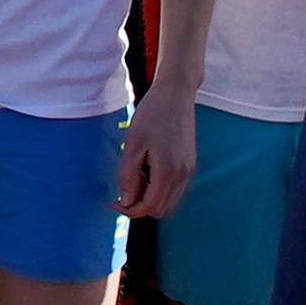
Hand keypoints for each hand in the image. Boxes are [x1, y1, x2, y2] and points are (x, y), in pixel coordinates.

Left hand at [116, 85, 200, 220]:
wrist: (175, 94)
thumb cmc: (152, 114)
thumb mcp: (133, 145)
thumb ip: (129, 176)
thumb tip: (127, 202)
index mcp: (169, 171)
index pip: (150, 207)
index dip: (131, 210)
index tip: (115, 202)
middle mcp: (184, 175)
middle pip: (162, 209)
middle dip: (140, 206)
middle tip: (123, 191)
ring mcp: (189, 170)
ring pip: (170, 201)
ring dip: (151, 198)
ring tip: (135, 179)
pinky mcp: (190, 164)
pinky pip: (176, 189)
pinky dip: (160, 189)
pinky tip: (148, 172)